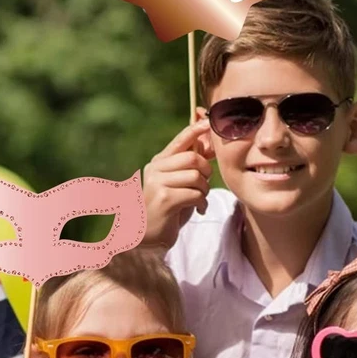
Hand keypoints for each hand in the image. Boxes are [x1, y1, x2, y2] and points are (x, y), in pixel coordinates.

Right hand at [143, 117, 213, 247]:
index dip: (196, 129)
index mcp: (159, 162)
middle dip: (206, 172)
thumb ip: (189, 165)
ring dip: (204, 190)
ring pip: (196, 177)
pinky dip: (202, 203)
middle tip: (204, 185)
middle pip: (193, 158)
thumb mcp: (178, 183)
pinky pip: (195, 194)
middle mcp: (156, 169)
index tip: (208, 122)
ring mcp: (158, 183)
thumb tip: (210, 144)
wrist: (146, 235)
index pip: (180, 139)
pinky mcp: (164, 199)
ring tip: (199, 200)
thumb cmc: (167, 208)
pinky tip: (198, 210)